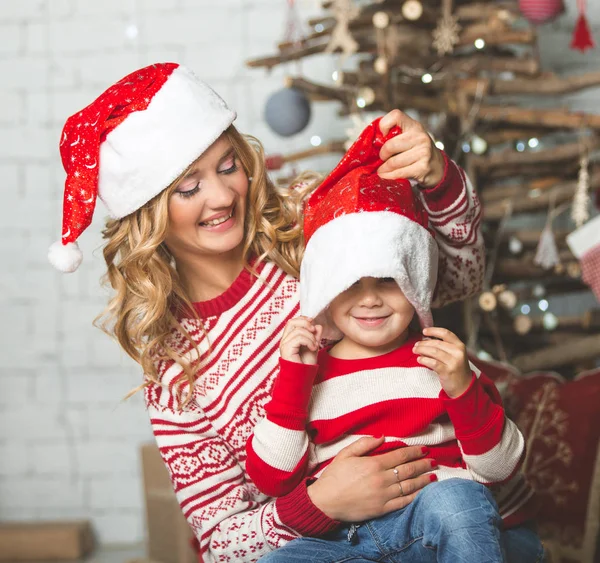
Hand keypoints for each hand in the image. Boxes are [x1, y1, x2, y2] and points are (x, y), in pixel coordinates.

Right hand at [280, 316, 322, 364]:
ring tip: (315, 345)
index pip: (292, 322)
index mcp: (289, 338)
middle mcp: (284, 340)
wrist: (303, 377)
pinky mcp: (286, 349)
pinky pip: (299, 338)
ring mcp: (284, 345)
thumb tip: (318, 325)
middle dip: (306, 323)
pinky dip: (309, 341)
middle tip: (314, 331)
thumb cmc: (306, 364)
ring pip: (298, 331)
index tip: (313, 323)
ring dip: (310, 337)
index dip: (303, 319)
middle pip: (292, 322)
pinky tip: (313, 348)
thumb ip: (315, 336)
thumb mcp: (313, 346)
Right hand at [307, 436, 436, 521]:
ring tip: (433, 475)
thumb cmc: (334, 476)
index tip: (424, 449)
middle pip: (408, 470)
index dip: (414, 452)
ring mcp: (383, 495)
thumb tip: (382, 437)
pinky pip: (403, 502)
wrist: (325, 502)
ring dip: (423, 480)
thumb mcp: (346, 454)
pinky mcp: (382, 509)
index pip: (400, 456)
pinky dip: (415, 496)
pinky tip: (422, 492)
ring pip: (409, 486)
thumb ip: (364, 444)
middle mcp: (381, 479)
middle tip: (433, 460)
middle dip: (423, 464)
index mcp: (373, 464)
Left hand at [377, 109, 444, 187]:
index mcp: (414, 126)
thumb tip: (371, 144)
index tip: (382, 137)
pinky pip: (399, 173)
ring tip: (381, 171)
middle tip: (381, 159)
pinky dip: (389, 176)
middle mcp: (420, 136)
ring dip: (383, 169)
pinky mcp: (423, 168)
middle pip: (390, 145)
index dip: (384, 125)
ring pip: (393, 162)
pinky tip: (387, 176)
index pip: (396, 115)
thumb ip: (394, 136)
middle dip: (382, 155)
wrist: (437, 168)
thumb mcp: (409, 138)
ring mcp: (423, 152)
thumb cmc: (416, 152)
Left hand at [413, 327, 472, 397]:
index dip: (433, 331)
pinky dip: (423, 360)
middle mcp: (458, 352)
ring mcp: (453, 362)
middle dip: (424, 343)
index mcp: (460, 346)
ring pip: (433, 352)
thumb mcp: (455, 355)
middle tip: (416, 345)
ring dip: (421, 350)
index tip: (424, 331)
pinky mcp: (447, 371)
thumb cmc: (457, 369)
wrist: (464, 387)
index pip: (445, 333)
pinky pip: (432, 363)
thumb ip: (444, 347)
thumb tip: (426, 340)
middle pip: (437, 343)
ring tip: (415, 350)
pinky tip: (419, 360)